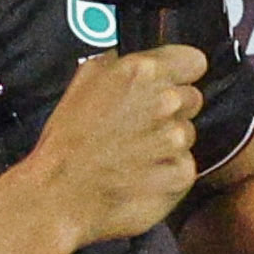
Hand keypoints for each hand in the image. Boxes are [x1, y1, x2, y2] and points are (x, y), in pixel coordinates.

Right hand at [12, 45, 213, 247]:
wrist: (60, 194)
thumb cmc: (67, 142)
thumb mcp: (83, 82)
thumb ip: (116, 63)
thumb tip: (129, 59)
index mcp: (142, 71)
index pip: (193, 61)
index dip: (180, 75)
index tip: (168, 86)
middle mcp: (165, 101)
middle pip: (192, 98)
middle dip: (172, 111)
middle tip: (139, 127)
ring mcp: (175, 138)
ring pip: (187, 134)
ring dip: (167, 143)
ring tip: (134, 155)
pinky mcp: (180, 173)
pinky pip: (185, 165)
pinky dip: (167, 172)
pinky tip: (140, 175)